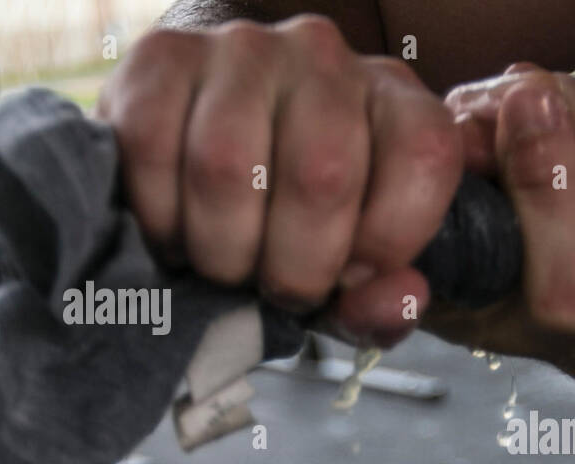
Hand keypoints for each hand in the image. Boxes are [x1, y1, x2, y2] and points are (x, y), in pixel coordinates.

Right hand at [96, 15, 461, 346]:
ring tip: (226, 263)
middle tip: (278, 287)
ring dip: (221, 251)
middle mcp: (327, 58)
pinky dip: (160, 218)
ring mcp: (243, 48)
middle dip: (295, 267)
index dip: (387, 241)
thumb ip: (383, 304)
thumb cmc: (299, 226)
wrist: (207, 151)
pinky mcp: (161, 54)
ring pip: (225, 165)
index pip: (424, 157)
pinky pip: (150, 148)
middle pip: (321, 174)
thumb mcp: (355, 275)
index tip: (352, 276)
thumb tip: (395, 299)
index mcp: (398, 102)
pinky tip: (177, 230)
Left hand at [424, 67, 574, 386]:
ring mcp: (497, 166)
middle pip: (459, 119)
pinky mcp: (537, 137)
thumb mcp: (574, 284)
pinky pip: (545, 89)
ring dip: (563, 111)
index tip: (512, 172)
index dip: (465, 153)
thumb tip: (526, 99)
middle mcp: (458, 206)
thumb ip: (546, 202)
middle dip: (522, 125)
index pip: (414, 176)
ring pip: (505, 94)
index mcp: (437, 259)